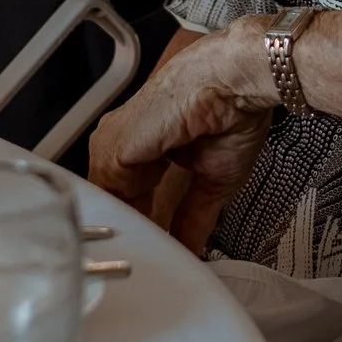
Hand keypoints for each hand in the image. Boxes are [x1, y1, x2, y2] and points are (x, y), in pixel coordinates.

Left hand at [86, 22, 277, 252]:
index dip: (142, 221)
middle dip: (131, 227)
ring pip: (106, 198)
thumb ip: (193, 217)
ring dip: (125, 228)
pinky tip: (139, 240)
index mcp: (148, 141)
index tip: (155, 247)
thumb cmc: (233, 111)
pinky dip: (121, 221)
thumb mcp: (213, 180)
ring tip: (144, 256)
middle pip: (113, 196)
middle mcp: (126, 138)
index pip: (129, 191)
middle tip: (147, 260)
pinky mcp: (113, 147)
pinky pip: (105, 196)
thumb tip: (193, 249)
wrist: (236, 81)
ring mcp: (115, 142)